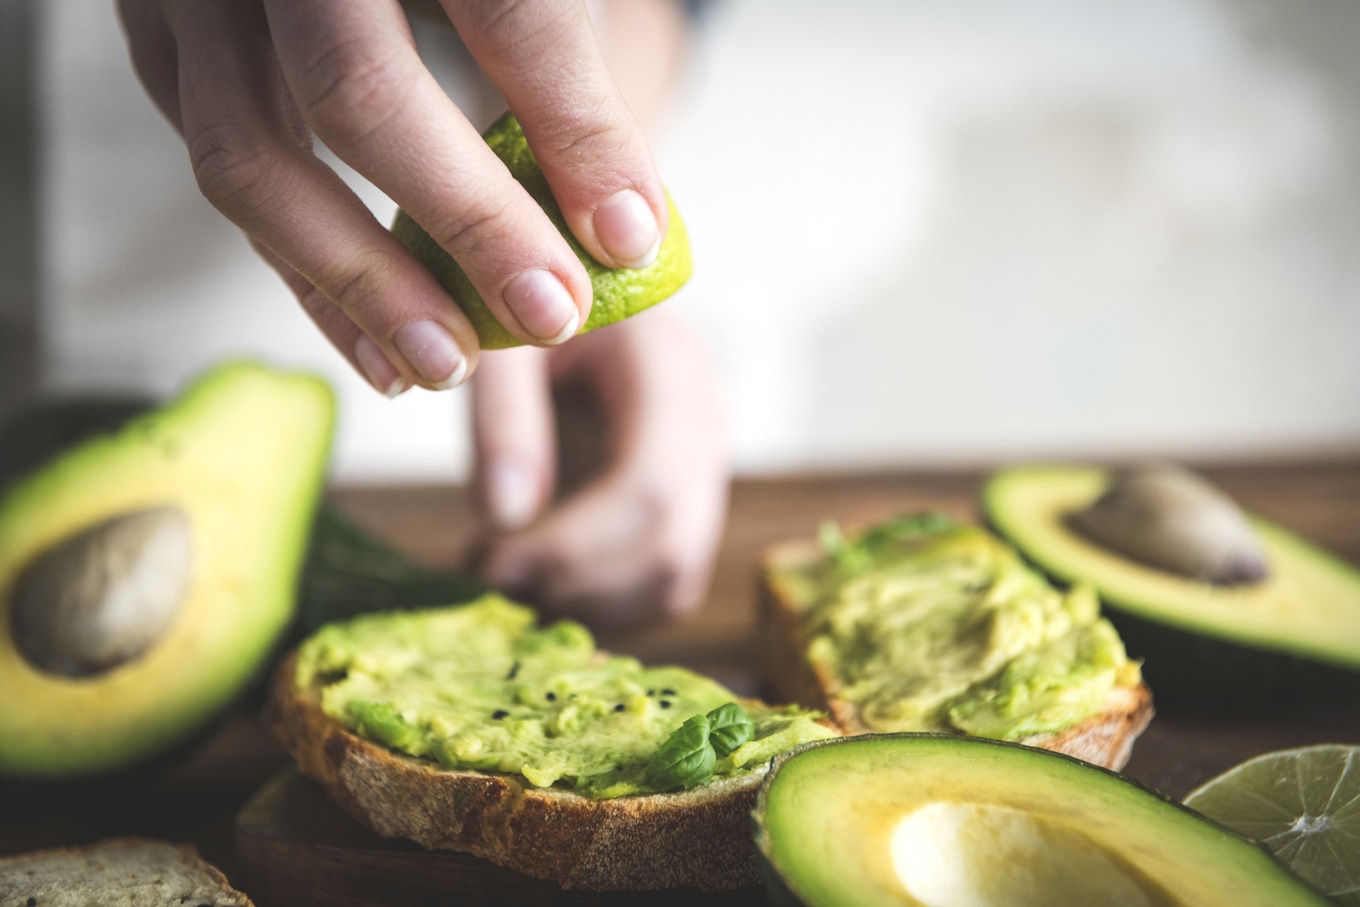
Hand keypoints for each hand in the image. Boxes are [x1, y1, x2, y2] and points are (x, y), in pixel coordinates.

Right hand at [116, 0, 667, 392]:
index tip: (628, 237)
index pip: (508, 13)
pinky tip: (378, 349)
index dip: (574, 129)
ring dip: (362, 285)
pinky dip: (306, 279)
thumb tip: (623, 229)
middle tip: (551, 314)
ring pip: (251, 156)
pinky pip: (220, 178)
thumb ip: (560, 68)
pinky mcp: (159, 43)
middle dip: (468, 222)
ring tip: (450, 363)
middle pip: (356, 90)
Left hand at [472, 310, 727, 624]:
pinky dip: (601, 601)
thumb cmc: (524, 300)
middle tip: (488, 580)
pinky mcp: (689, 501)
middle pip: (670, 545)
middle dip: (575, 583)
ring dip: (587, 603)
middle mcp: (707, 418)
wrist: (559, 287)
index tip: (491, 563)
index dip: (573, 545)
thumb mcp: (500, 339)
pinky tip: (540, 575)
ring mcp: (707, 464)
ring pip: (673, 579)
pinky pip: (664, 584)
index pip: (650, 486)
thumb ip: (502, 418)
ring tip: (506, 576)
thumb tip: (505, 518)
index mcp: (670, 364)